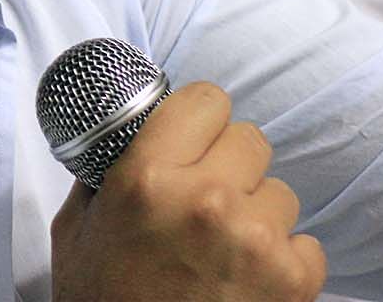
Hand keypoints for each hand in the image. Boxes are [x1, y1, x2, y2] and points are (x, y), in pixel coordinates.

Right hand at [49, 81, 326, 300]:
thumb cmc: (100, 300)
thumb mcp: (76, 227)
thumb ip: (99, 176)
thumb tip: (116, 138)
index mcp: (146, 178)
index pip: (205, 100)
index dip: (200, 116)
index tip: (193, 132)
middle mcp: (205, 200)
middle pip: (250, 138)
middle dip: (229, 161)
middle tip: (206, 190)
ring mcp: (254, 240)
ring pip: (280, 190)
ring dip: (257, 209)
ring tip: (225, 242)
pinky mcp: (292, 280)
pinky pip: (306, 241)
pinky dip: (283, 256)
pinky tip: (248, 274)